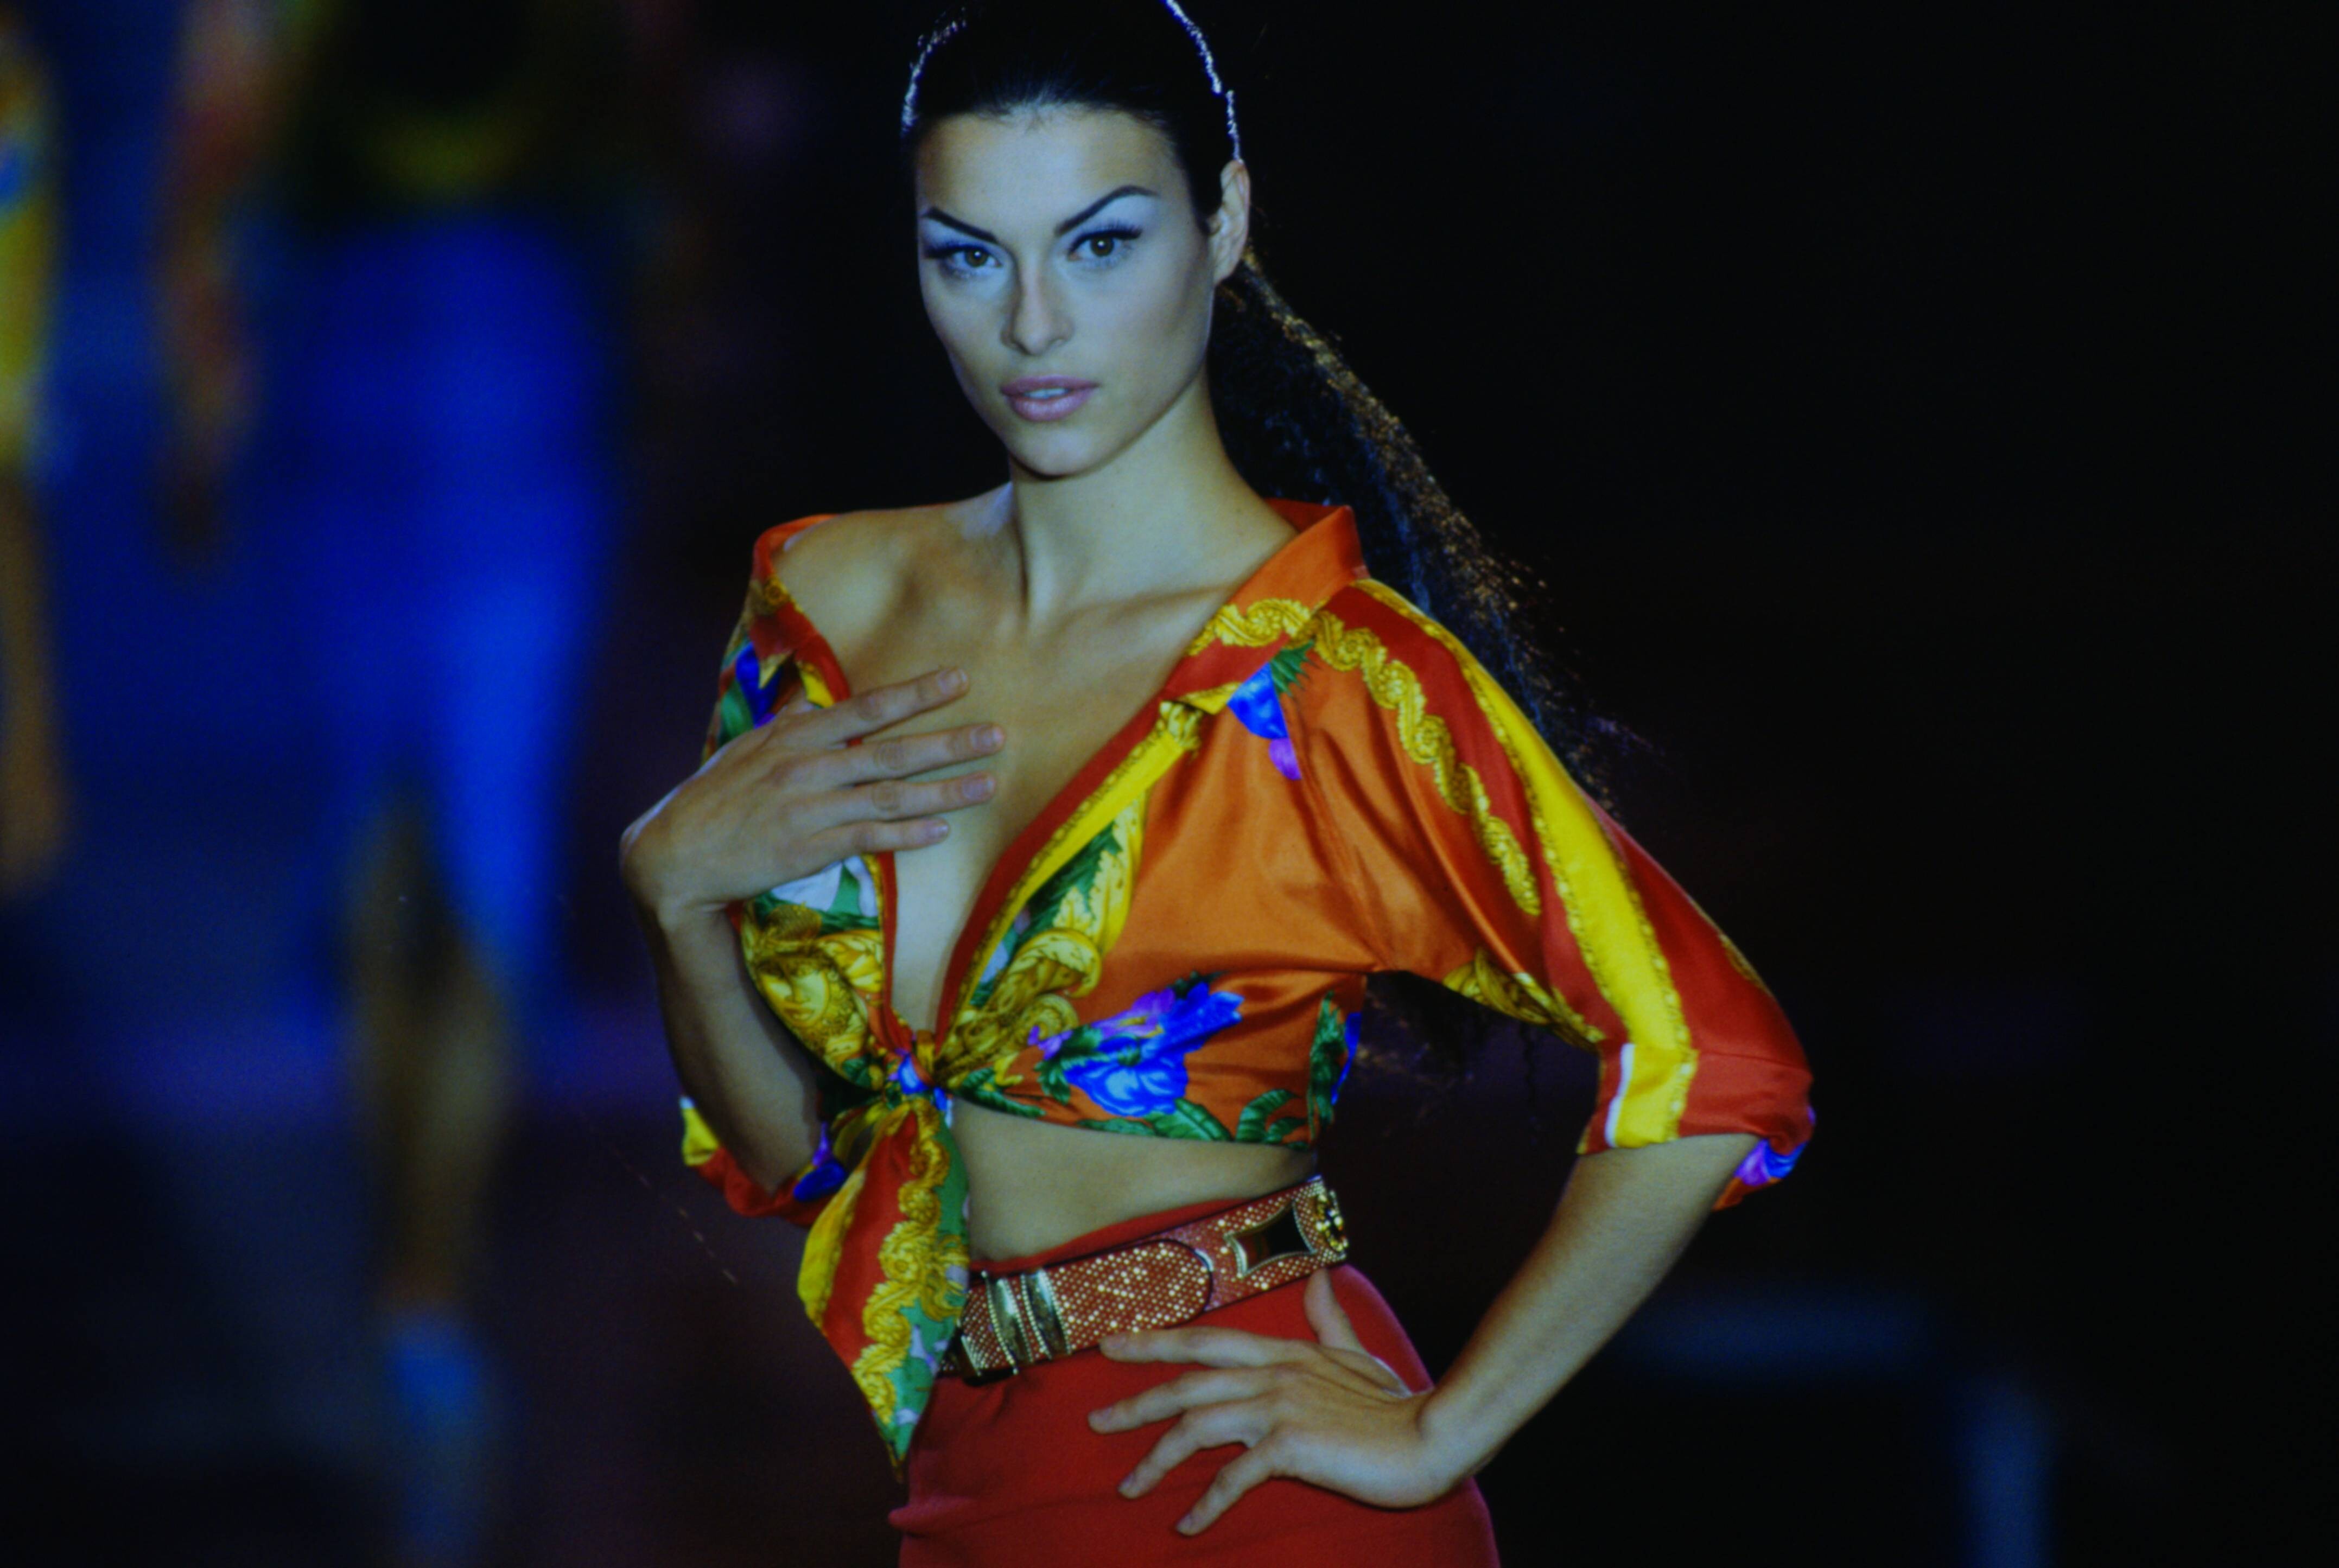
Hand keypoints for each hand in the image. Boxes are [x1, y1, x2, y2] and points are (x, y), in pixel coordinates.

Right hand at [621, 666, 1002, 922]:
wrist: (675, 853)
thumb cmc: (714, 798)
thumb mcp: (749, 749)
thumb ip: (791, 725)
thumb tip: (818, 701)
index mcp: (796, 737)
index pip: (867, 708)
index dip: (915, 693)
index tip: (959, 680)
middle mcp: (807, 767)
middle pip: (891, 751)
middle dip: (949, 742)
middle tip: (997, 734)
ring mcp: (809, 809)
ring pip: (889, 797)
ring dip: (943, 791)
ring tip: (987, 784)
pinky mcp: (807, 849)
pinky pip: (868, 840)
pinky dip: (906, 836)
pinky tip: (940, 831)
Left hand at [1087, 1270, 1466, 1534]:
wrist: (1434, 1436)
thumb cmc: (1396, 1403)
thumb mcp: (1358, 1354)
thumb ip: (1328, 1320)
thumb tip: (1320, 1278)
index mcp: (1283, 1351)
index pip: (1204, 1340)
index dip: (1156, 1340)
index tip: (1113, 1345)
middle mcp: (1273, 1373)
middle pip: (1186, 1381)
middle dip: (1135, 1401)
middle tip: (1094, 1419)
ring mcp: (1280, 1407)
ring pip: (1197, 1426)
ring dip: (1156, 1459)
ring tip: (1129, 1486)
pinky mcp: (1291, 1446)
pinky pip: (1233, 1476)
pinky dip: (1206, 1503)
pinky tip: (1187, 1525)